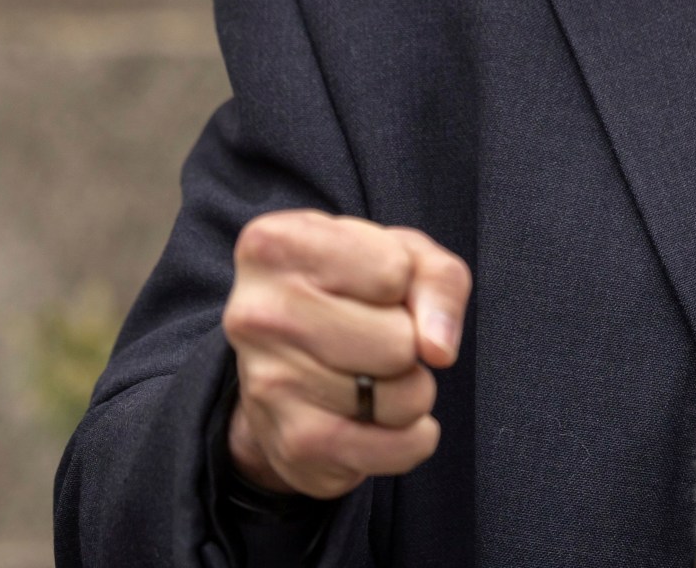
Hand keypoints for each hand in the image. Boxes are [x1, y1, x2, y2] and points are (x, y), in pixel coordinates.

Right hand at [222, 209, 470, 498]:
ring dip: (411, 391)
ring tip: (372, 374)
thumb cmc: (353, 290)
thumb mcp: (403, 255)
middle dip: (410, 344)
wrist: (288, 364)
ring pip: (403, 397)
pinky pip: (398, 449)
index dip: (402, 281)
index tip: (370, 286)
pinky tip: (379, 416)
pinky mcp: (292, 445)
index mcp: (274, 245)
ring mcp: (268, 384)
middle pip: (400, 342)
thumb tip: (437, 348)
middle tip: (375, 338)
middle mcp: (256, 314)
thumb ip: (439, 279)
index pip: (393, 271)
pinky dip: (412, 438)